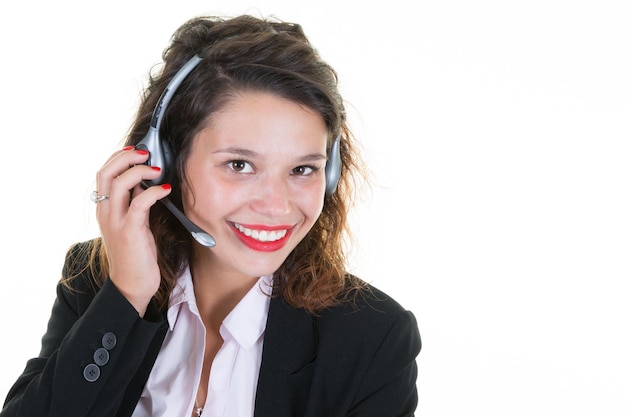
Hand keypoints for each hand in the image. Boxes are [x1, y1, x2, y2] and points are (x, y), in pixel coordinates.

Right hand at [94, 146, 171, 316]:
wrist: (132, 284)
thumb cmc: (136, 252)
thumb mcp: (133, 222)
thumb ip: (134, 202)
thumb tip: (147, 181)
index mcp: (104, 208)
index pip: (103, 173)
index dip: (117, 157)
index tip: (135, 150)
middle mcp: (105, 212)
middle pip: (106, 173)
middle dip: (125, 158)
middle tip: (145, 153)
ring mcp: (116, 222)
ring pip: (119, 185)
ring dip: (139, 172)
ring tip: (157, 169)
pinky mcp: (130, 231)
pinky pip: (139, 204)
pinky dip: (153, 192)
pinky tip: (165, 190)